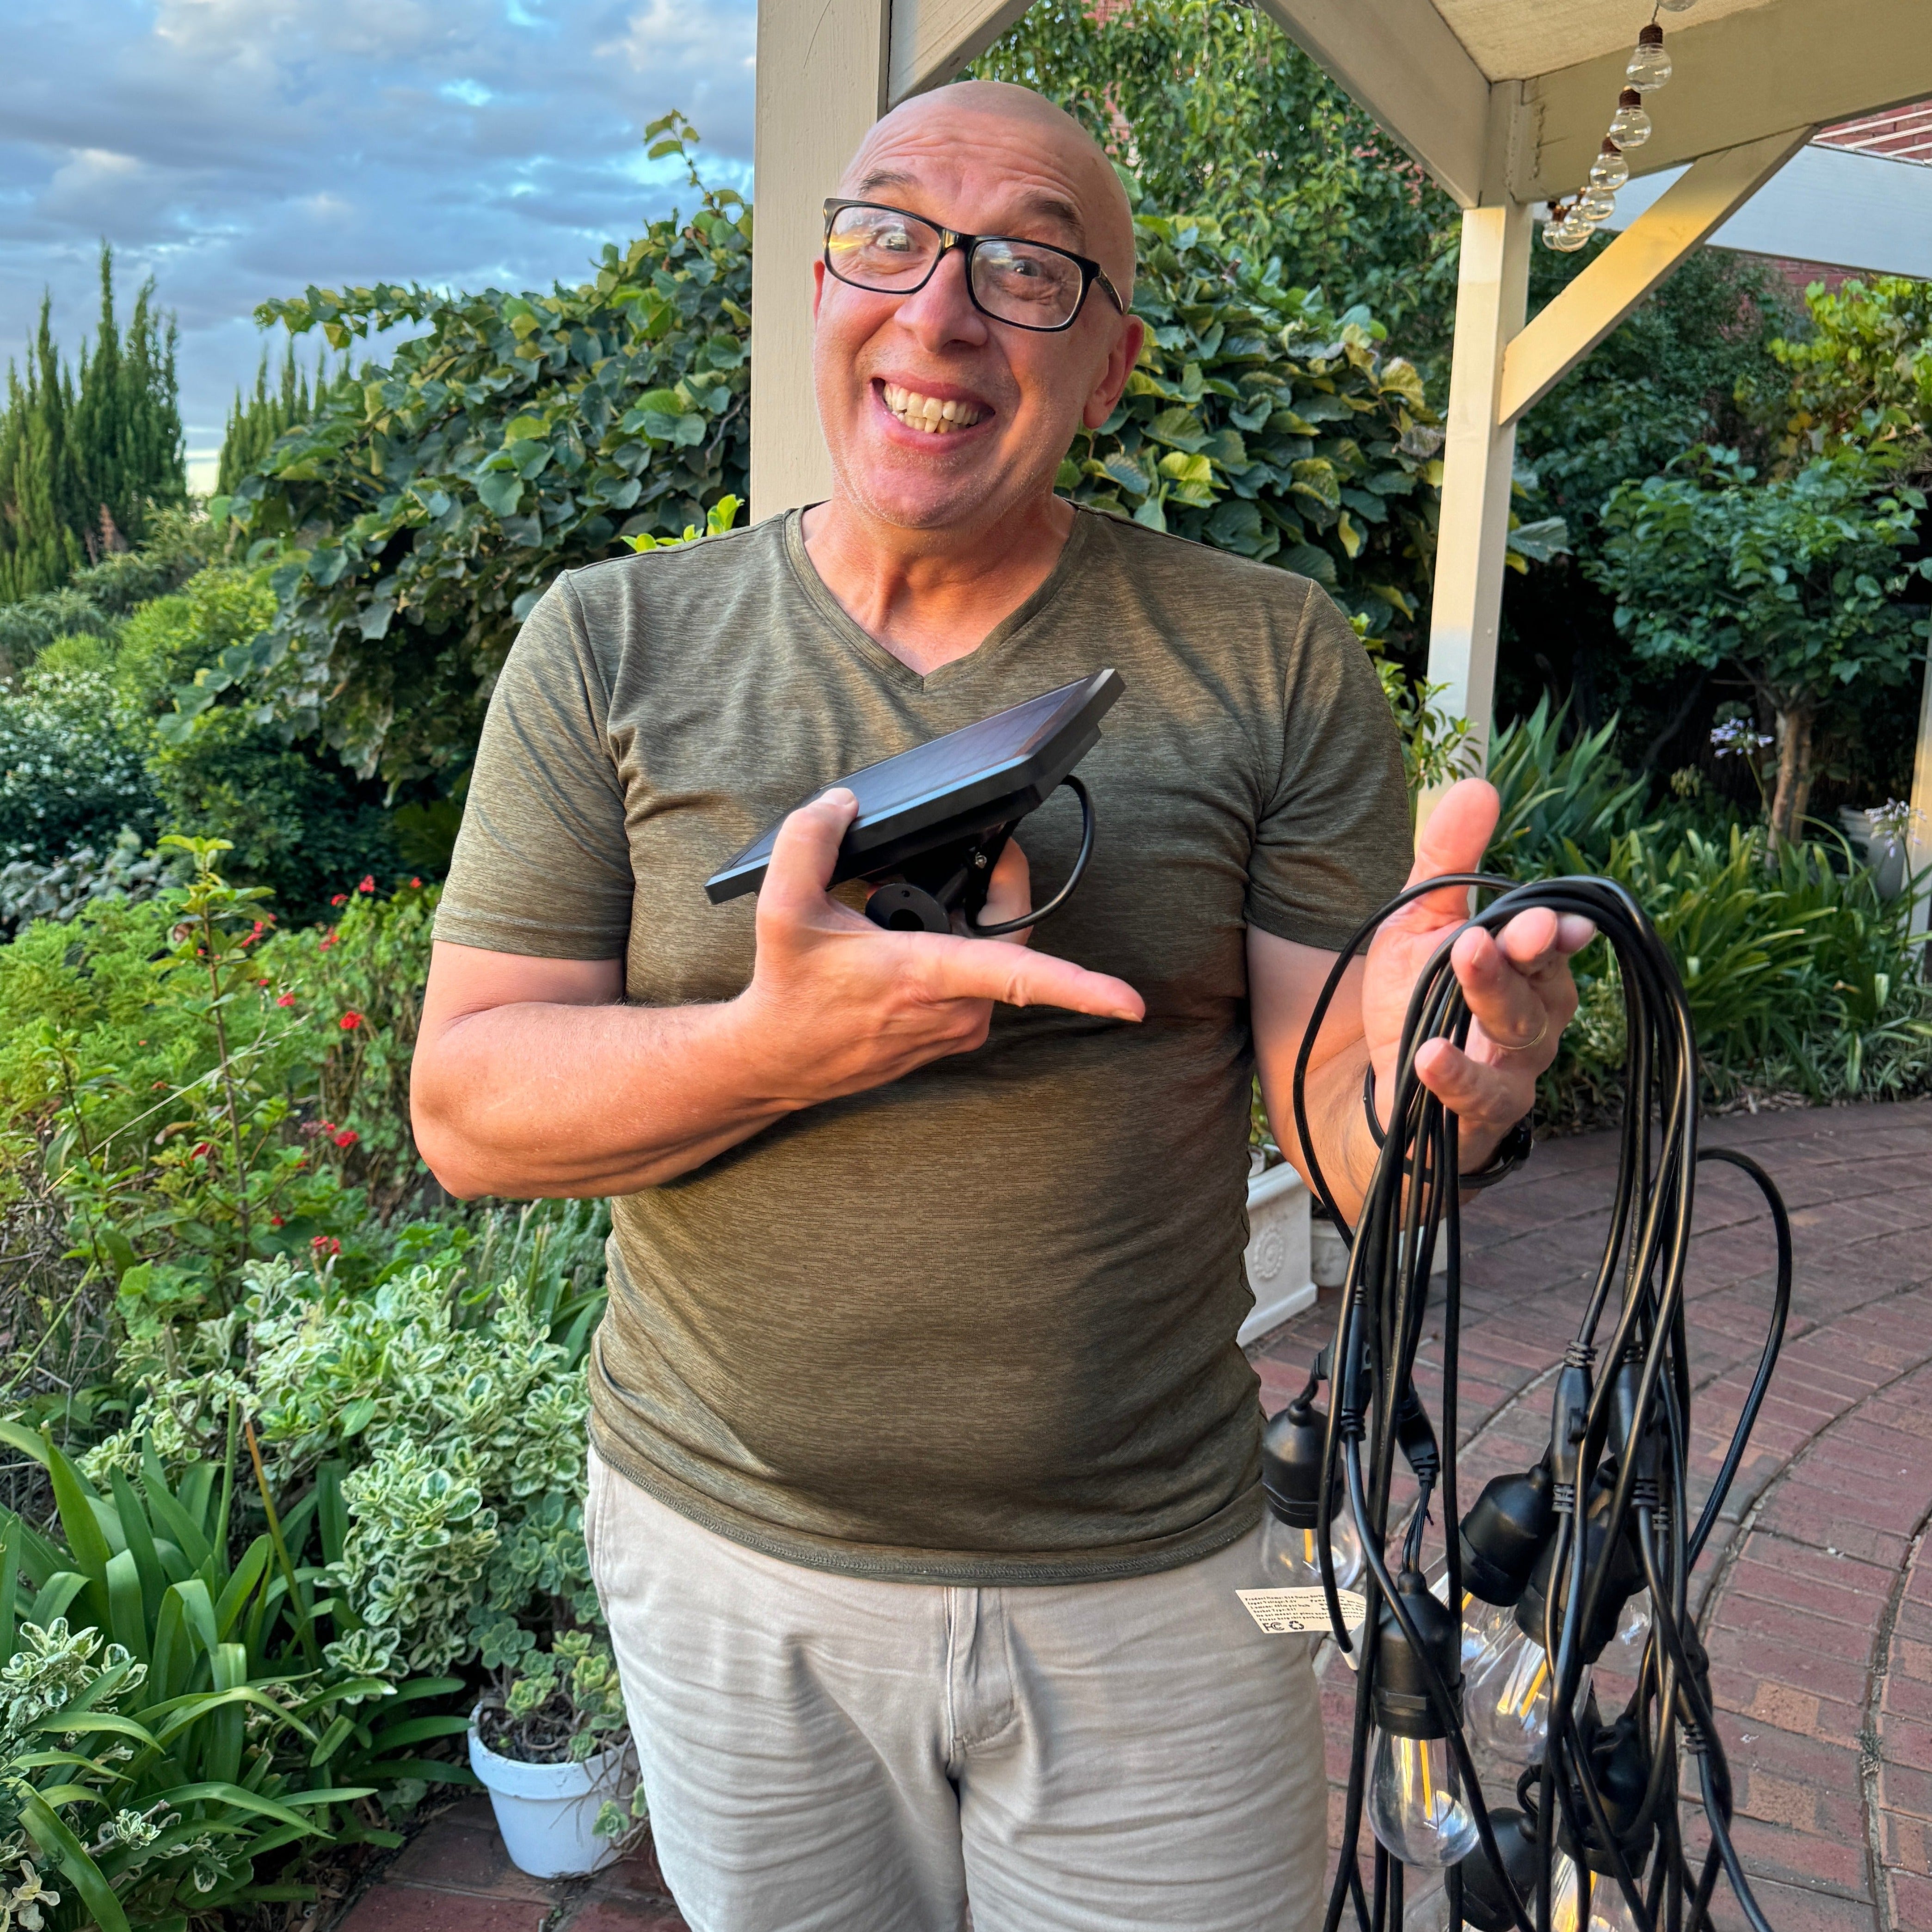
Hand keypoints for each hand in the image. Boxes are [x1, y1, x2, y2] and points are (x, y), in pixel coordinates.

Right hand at [731, 788, 1143, 1108]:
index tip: (1131, 1001)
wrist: (776, 1061)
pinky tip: (911, 939)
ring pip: (994, 958)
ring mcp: (956, 1029)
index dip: (1083, 986)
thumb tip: (844, 804)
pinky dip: (956, 952)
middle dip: (994, 885)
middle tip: (968, 853)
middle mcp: (955, 1010)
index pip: (1019, 976)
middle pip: (1012, 935)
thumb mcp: (781, 906)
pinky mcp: (953, 1039)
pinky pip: (978, 982)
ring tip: (915, 902)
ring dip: (966, 920)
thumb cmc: (788, 991)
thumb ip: (809, 839)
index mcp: (928, 977)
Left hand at [1361, 778, 1593, 1171]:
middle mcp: (1532, 1019)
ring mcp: (1512, 1072)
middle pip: (1544, 987)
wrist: (1380, 1092)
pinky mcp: (1479, 1117)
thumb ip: (1446, 862)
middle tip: (1514, 930)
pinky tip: (1428, 1055)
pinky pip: (1481, 1101)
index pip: (1552, 944)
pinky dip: (1456, 1077)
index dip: (1555, 930)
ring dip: (1493, 998)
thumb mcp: (1417, 924)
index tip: (1551, 916)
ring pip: (1520, 1038)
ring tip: (1462, 961)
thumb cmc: (1413, 1001)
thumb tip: (1477, 785)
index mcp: (1526, 968)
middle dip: (1528, 957)